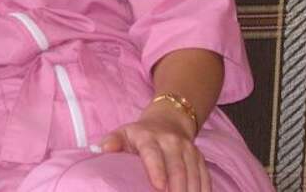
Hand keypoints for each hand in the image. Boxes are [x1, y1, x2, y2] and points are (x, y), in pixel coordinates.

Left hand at [96, 104, 210, 191]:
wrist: (169, 120)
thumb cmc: (140, 135)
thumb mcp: (123, 134)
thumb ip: (112, 141)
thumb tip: (101, 148)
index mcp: (148, 137)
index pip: (153, 153)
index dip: (156, 169)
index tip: (158, 186)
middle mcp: (171, 142)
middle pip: (177, 168)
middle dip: (177, 189)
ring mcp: (188, 150)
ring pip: (193, 174)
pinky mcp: (199, 158)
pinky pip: (205, 176)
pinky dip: (203, 190)